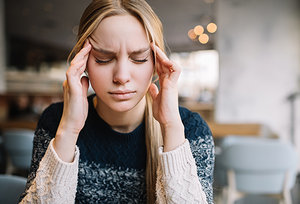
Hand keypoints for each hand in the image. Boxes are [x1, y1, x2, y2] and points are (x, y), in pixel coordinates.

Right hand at [54, 40, 90, 161]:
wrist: (73, 124)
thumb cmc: (78, 112)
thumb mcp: (83, 96)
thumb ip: (84, 86)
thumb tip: (86, 77)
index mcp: (74, 83)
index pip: (79, 66)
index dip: (84, 57)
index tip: (91, 48)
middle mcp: (70, 82)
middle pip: (76, 63)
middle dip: (82, 53)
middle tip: (89, 42)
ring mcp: (69, 85)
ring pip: (73, 66)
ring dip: (80, 56)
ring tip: (87, 47)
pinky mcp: (71, 90)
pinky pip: (72, 74)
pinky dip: (76, 66)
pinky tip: (82, 61)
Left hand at [148, 44, 184, 150]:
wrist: (167, 120)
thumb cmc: (162, 112)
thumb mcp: (155, 99)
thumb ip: (154, 92)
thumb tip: (151, 86)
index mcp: (165, 83)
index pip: (161, 68)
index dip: (156, 60)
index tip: (148, 52)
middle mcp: (169, 81)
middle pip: (165, 64)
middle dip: (158, 54)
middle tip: (151, 45)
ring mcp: (172, 82)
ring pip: (170, 64)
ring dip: (163, 56)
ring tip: (155, 49)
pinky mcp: (173, 85)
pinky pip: (176, 70)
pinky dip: (171, 64)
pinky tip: (164, 60)